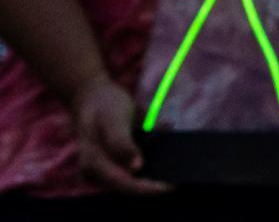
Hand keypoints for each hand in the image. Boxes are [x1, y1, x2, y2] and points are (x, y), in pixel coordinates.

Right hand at [71, 76, 170, 194]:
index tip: (171, 187)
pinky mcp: (113, 165)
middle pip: (131, 186)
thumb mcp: (113, 120)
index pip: (125, 185)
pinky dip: (151, 160)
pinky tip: (166, 152)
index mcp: (93, 165)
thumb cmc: (103, 106)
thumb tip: (136, 168)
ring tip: (177, 168)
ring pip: (135, 179)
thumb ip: (122, 143)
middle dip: (155, 182)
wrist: (93, 96)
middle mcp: (97, 173)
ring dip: (154, 172)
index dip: (149, 189)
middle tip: (179, 177)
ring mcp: (104, 170)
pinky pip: (136, 168)